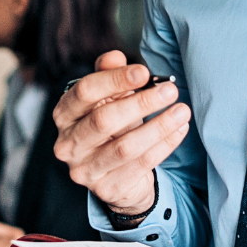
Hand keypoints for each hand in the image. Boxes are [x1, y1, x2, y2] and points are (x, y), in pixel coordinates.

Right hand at [52, 51, 188, 217]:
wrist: (117, 176)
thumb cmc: (112, 127)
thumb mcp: (108, 98)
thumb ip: (109, 75)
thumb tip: (115, 57)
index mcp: (64, 115)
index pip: (85, 92)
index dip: (115, 80)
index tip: (144, 72)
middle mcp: (68, 144)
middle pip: (104, 120)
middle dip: (141, 103)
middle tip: (170, 90)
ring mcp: (85, 170)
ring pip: (125, 146)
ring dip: (158, 126)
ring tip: (182, 110)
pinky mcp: (107, 189)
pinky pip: (141, 165)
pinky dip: (164, 145)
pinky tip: (179, 130)